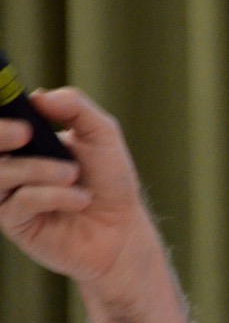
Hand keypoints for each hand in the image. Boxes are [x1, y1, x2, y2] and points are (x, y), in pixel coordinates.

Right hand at [0, 88, 148, 284]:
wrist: (123, 227)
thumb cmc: (110, 181)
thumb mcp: (101, 134)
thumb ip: (75, 108)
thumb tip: (39, 95)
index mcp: (24, 144)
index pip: (2, 126)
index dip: (2, 118)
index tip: (17, 116)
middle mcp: (10, 167)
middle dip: (0, 134)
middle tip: (25, 133)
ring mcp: (8, 196)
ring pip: (1, 174)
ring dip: (39, 170)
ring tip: (73, 174)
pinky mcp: (14, 223)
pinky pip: (19, 202)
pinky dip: (52, 196)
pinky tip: (79, 199)